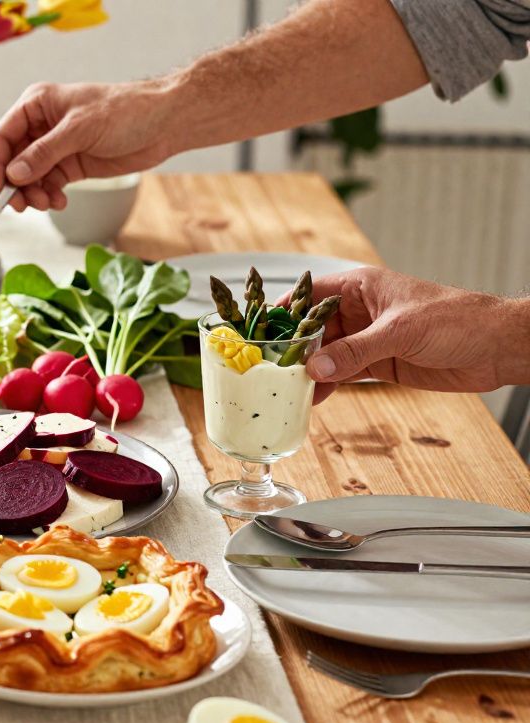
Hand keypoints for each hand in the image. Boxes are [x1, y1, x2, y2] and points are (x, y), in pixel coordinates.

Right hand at [0, 81, 174, 210]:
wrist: (163, 123)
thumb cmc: (126, 110)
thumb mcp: (80, 129)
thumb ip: (44, 152)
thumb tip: (14, 174)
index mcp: (37, 105)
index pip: (2, 137)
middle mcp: (41, 126)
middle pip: (12, 161)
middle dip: (15, 185)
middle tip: (22, 205)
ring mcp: (55, 147)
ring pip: (28, 178)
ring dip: (33, 194)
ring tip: (47, 203)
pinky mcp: (69, 165)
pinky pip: (47, 185)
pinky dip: (49, 197)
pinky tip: (59, 201)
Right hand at [283, 267, 527, 402]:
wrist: (497, 347)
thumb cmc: (457, 320)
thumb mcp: (400, 332)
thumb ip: (355, 352)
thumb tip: (316, 368)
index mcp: (361, 288)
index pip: (309, 295)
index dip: (283, 312)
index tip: (261, 332)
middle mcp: (359, 312)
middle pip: (312, 329)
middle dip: (291, 349)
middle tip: (269, 370)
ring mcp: (367, 338)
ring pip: (324, 354)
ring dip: (307, 371)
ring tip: (286, 389)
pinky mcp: (378, 363)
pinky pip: (342, 373)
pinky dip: (326, 386)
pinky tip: (313, 398)